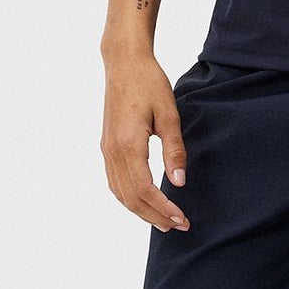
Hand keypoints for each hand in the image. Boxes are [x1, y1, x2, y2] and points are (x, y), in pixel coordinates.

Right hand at [100, 51, 191, 231]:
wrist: (124, 63)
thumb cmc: (149, 84)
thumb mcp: (169, 114)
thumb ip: (174, 149)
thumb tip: (179, 181)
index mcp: (128, 144)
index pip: (144, 189)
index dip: (163, 208)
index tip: (181, 218)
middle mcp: (112, 151)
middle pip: (130, 197)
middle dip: (154, 216)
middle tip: (178, 226)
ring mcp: (106, 149)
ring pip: (119, 192)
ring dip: (140, 210)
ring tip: (163, 220)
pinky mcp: (106, 145)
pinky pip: (114, 181)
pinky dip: (128, 197)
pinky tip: (143, 201)